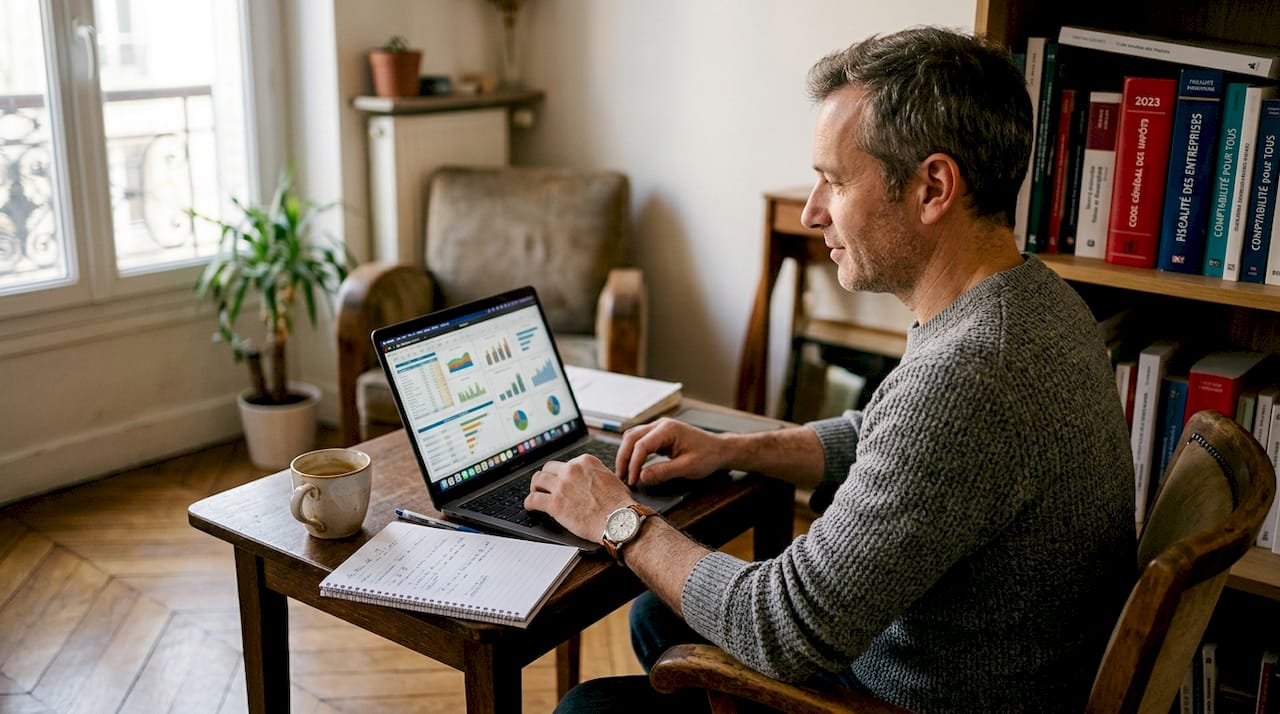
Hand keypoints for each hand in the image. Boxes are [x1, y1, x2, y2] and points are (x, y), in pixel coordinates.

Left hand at [525, 454, 634, 540]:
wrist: (619, 521)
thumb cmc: (619, 504)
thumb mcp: (611, 478)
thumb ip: (596, 474)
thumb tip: (591, 479)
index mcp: (585, 462)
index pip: (566, 464)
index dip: (562, 474)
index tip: (561, 481)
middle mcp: (571, 470)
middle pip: (549, 468)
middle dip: (547, 478)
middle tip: (545, 486)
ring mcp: (562, 486)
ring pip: (537, 480)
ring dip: (535, 487)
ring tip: (536, 493)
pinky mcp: (554, 504)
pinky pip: (533, 499)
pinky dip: (529, 503)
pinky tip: (531, 506)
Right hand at [615, 417, 729, 486]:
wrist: (720, 449)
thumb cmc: (708, 456)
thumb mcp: (687, 467)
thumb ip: (664, 471)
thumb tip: (641, 476)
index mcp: (668, 429)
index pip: (641, 445)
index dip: (634, 464)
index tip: (633, 480)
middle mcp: (660, 425)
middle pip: (631, 437)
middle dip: (624, 458)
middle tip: (622, 477)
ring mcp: (659, 428)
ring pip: (633, 438)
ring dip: (626, 454)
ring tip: (624, 473)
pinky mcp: (659, 436)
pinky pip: (640, 441)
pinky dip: (634, 453)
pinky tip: (633, 466)